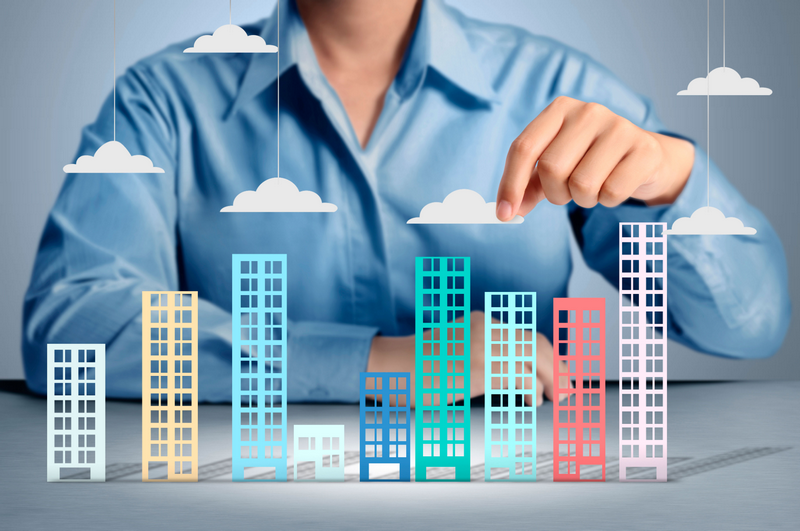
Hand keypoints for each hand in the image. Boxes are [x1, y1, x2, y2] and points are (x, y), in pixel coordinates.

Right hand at [367, 311, 567, 407]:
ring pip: (533, 362)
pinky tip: (533, 400)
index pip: (528, 337)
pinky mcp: (478, 368)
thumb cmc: (418, 365)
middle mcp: (486, 328)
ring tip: (556, 397)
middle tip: (568, 389)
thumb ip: (484, 353)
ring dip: (551, 381)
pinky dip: (532, 391)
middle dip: (558, 369)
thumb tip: (519, 374)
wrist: (389, 365)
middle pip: (537, 347)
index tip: (563, 374)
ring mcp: (482, 347)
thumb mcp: (456, 348)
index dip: (551, 357)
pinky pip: (518, 380)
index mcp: (481, 322)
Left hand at [495, 96, 694, 220]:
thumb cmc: (591, 160)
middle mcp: (588, 111)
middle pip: (552, 169)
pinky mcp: (644, 149)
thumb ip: (529, 186)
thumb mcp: (557, 167)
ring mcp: (619, 127)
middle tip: (568, 192)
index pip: (523, 148)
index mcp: (559, 110)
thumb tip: (508, 211)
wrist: (645, 156)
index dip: (510, 184)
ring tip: (595, 186)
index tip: (505, 214)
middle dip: (555, 193)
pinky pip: (611, 192)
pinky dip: (608, 200)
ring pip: (582, 184)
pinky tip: (616, 185)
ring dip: (584, 199)